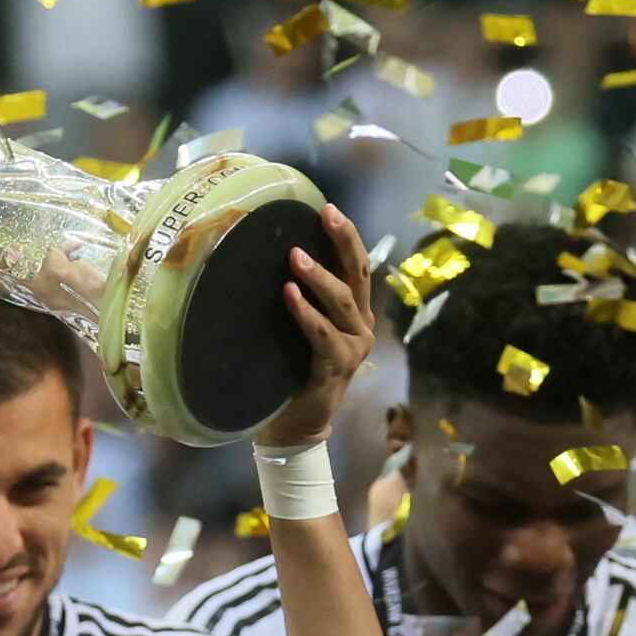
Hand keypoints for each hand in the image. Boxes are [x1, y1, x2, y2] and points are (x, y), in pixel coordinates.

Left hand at [252, 206, 377, 453]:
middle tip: (327, 215)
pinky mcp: (337, 368)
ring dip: (318, 277)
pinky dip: (306, 313)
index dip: (347, 238)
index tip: (329, 209)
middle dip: (343, 242)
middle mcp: (360, 328)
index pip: (357, 268)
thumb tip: (276, 257)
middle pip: (358, 276)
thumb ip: (298, 298)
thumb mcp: (297, 328)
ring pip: (341, 302)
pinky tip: (289, 295)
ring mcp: (352, 348)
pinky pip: (322, 335)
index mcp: (354, 315)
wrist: (294, 425)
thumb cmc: (290, 372)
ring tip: (295, 257)